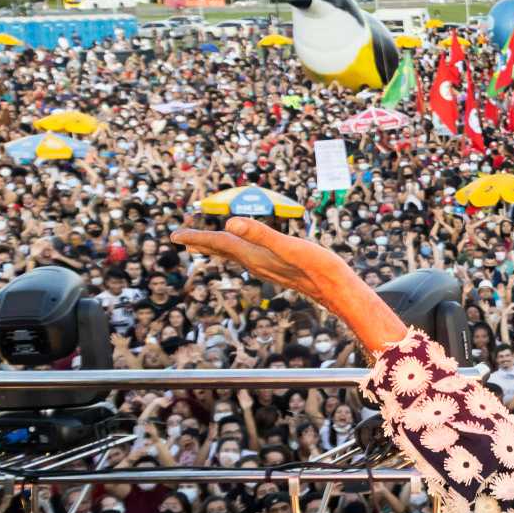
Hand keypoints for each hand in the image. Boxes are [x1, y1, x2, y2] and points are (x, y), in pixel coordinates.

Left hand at [172, 218, 404, 352]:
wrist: (339, 291)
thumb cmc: (319, 268)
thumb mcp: (290, 246)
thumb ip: (260, 233)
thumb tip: (229, 221)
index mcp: (255, 255)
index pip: (220, 243)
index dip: (197, 236)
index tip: (174, 235)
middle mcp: (257, 263)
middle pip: (223, 250)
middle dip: (201, 243)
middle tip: (180, 238)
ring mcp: (267, 268)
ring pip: (234, 255)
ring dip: (217, 248)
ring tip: (203, 244)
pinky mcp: (278, 269)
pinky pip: (248, 258)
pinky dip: (236, 251)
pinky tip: (242, 252)